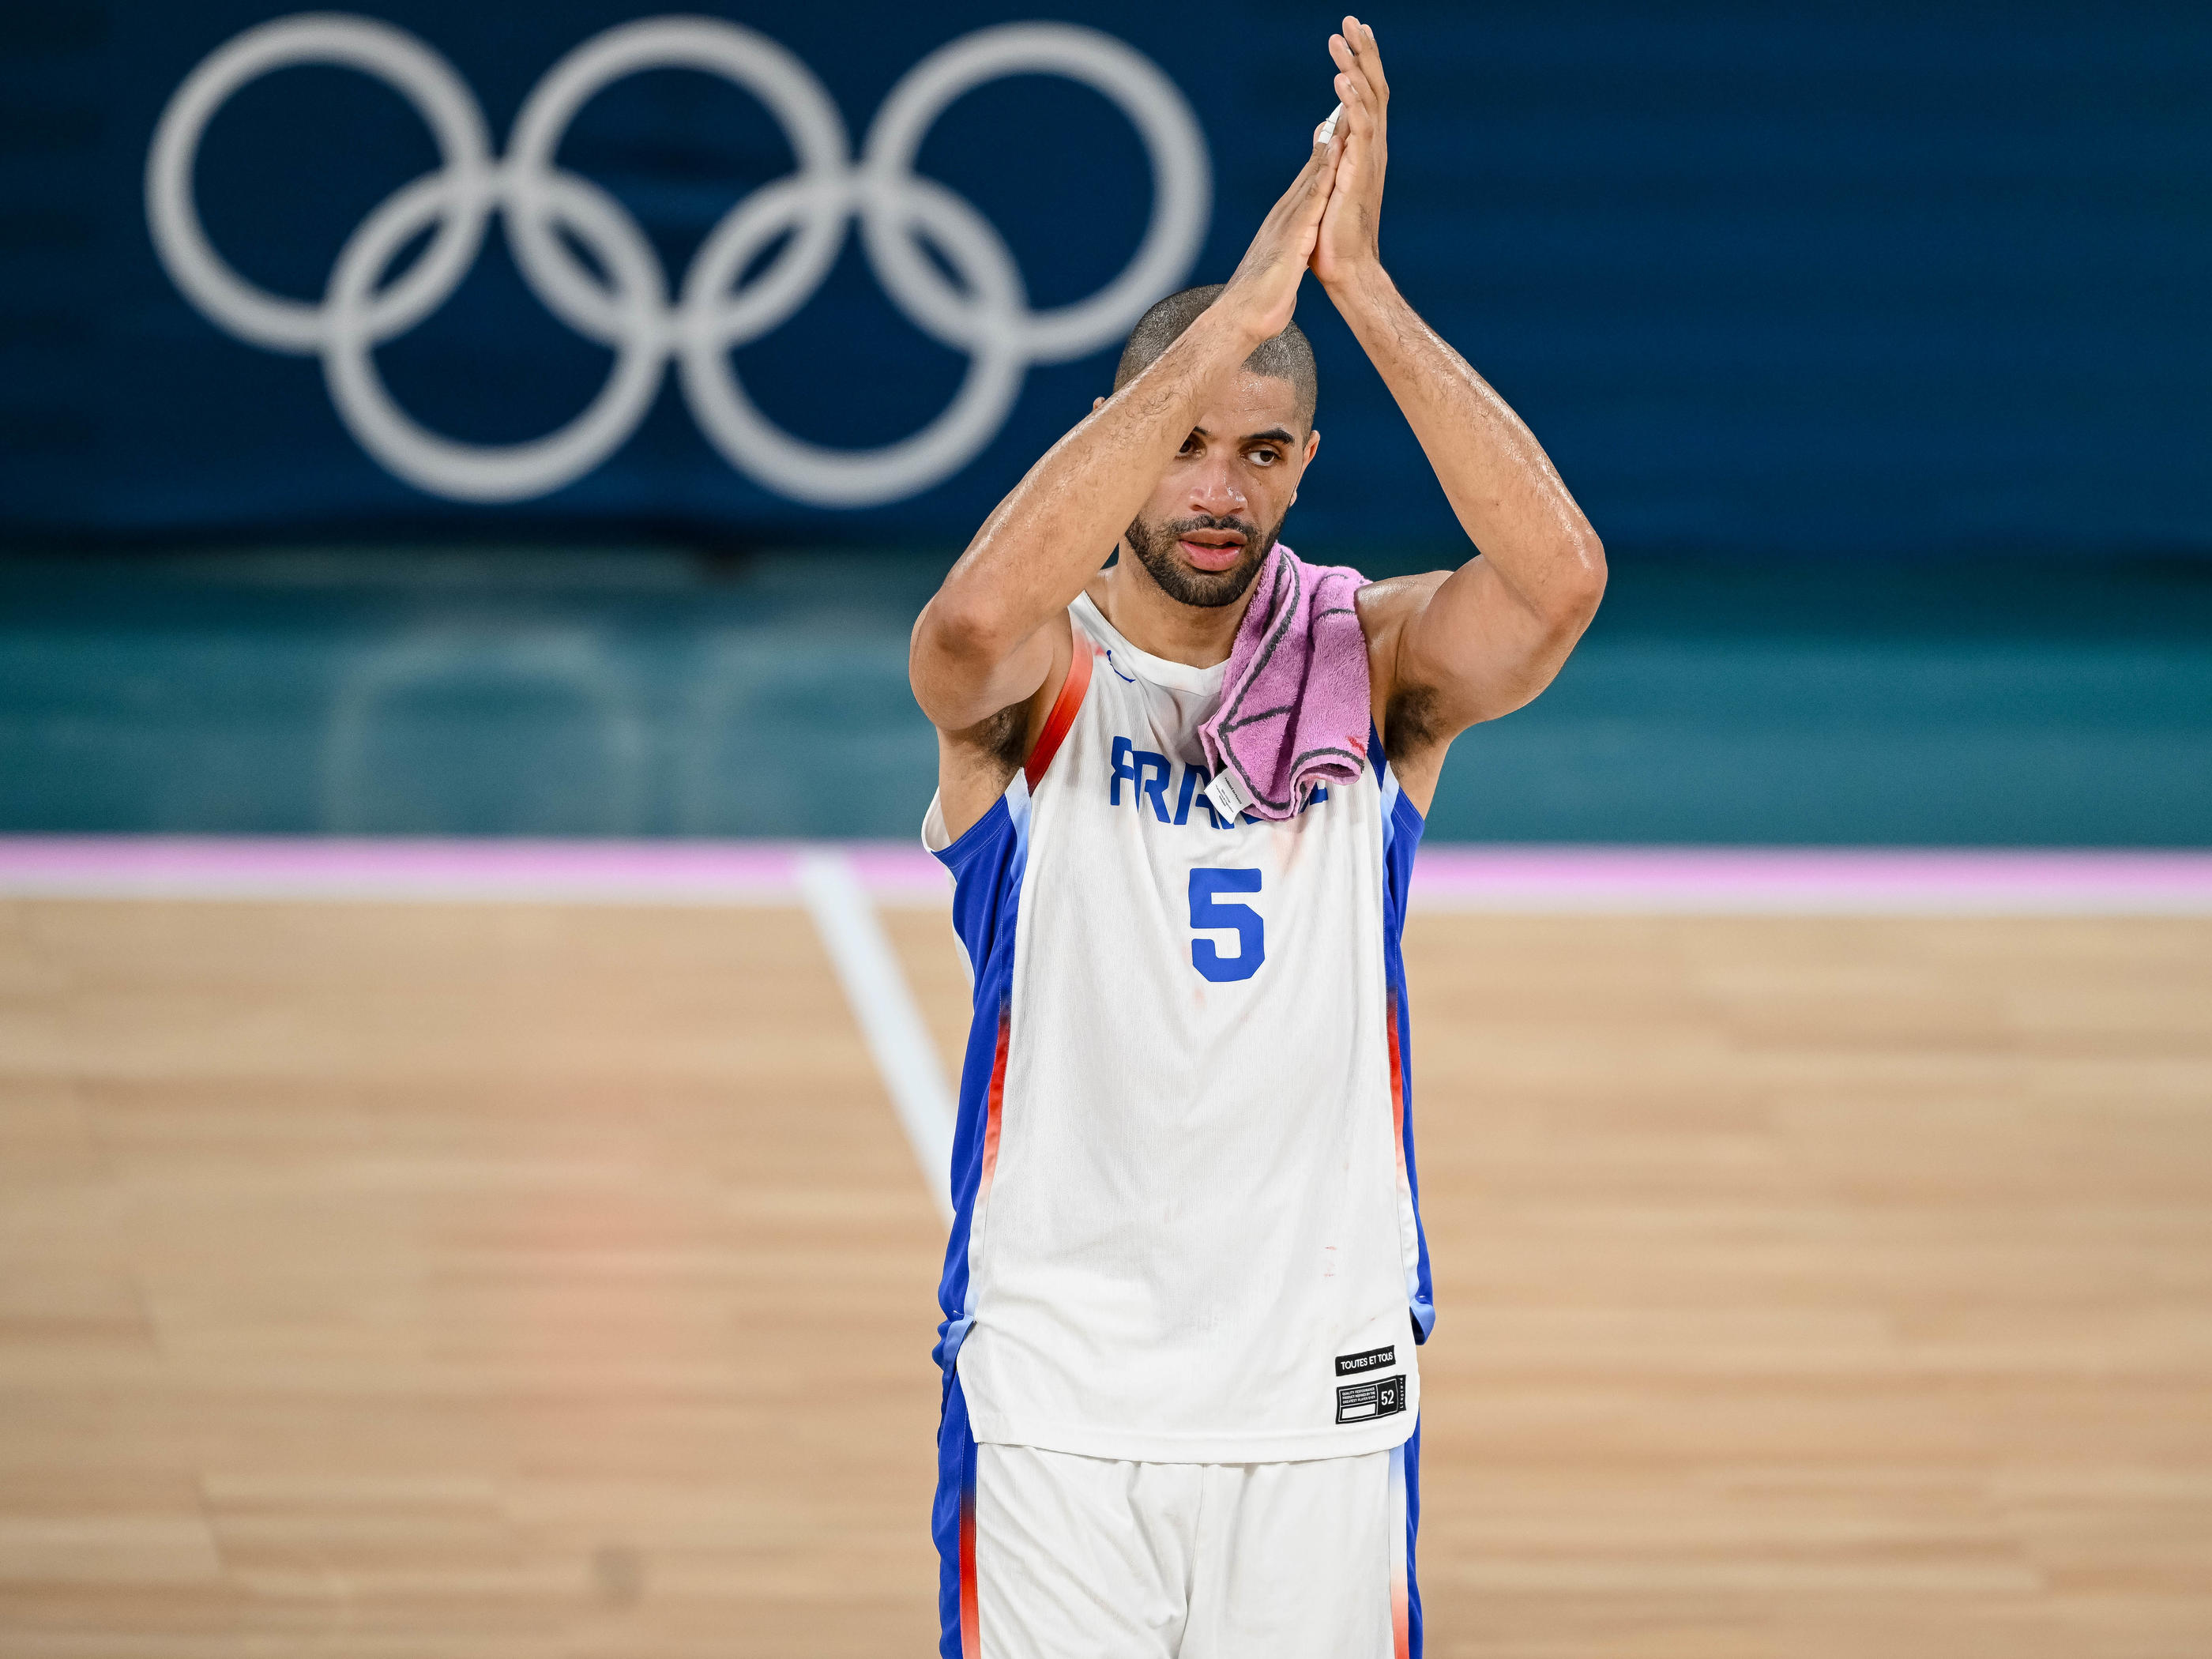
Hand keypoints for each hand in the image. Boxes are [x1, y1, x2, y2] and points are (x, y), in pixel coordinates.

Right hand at [1216, 114, 1341, 343]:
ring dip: (1328, 147)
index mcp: (1286, 224)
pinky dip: (1324, 175)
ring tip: (1343, 117)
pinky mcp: (1293, 236)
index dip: (1323, 156)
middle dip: (1328, 139)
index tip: (1337, 130)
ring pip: (1312, 176)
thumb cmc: (1261, 299)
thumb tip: (1293, 252)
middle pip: (1311, 170)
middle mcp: (1285, 216)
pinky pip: (1312, 200)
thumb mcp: (1280, 267)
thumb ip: (1288, 252)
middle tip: (1343, 106)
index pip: (1308, 183)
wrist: (1243, 316)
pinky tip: (1335, 156)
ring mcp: (1288, 223)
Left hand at [1312, 16, 1387, 289]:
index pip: (1367, 96)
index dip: (1361, 63)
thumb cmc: (1335, 234)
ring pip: (1368, 101)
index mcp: (1364, 149)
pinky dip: (1353, 102)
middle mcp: (1372, 149)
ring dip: (1355, 67)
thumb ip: (1330, 153)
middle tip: (1352, 20)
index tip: (1352, 33)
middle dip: (1363, 52)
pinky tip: (1342, 79)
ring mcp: (1369, 159)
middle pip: (1373, 88)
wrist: (1347, 269)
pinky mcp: (1359, 173)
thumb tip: (1324, 130)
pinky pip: (1360, 130)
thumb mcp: (1330, 183)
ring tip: (1342, 37)